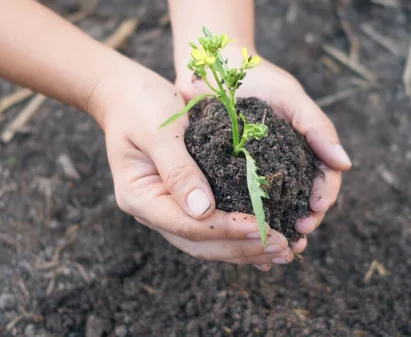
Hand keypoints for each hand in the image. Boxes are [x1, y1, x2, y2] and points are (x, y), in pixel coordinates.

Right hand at [88, 67, 294, 270]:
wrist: (127, 94)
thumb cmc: (141, 105)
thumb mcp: (158, 130)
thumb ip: (178, 168)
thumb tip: (203, 210)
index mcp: (140, 198)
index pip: (188, 226)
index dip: (226, 230)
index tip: (260, 227)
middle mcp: (153, 212)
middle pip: (201, 243)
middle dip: (243, 248)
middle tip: (282, 248)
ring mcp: (169, 209)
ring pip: (209, 242)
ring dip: (246, 249)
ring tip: (283, 252)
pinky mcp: (185, 202)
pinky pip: (214, 227)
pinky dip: (239, 237)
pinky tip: (266, 243)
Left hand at [175, 45, 351, 255]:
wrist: (216, 69)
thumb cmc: (259, 78)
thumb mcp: (291, 97)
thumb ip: (317, 128)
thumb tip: (346, 164)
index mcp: (305, 150)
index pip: (324, 180)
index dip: (323, 198)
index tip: (314, 210)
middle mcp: (285, 167)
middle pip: (301, 203)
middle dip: (303, 223)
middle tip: (297, 239)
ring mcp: (258, 175)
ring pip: (274, 211)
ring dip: (278, 232)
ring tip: (274, 248)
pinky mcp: (230, 179)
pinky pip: (241, 206)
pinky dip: (246, 226)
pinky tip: (244, 243)